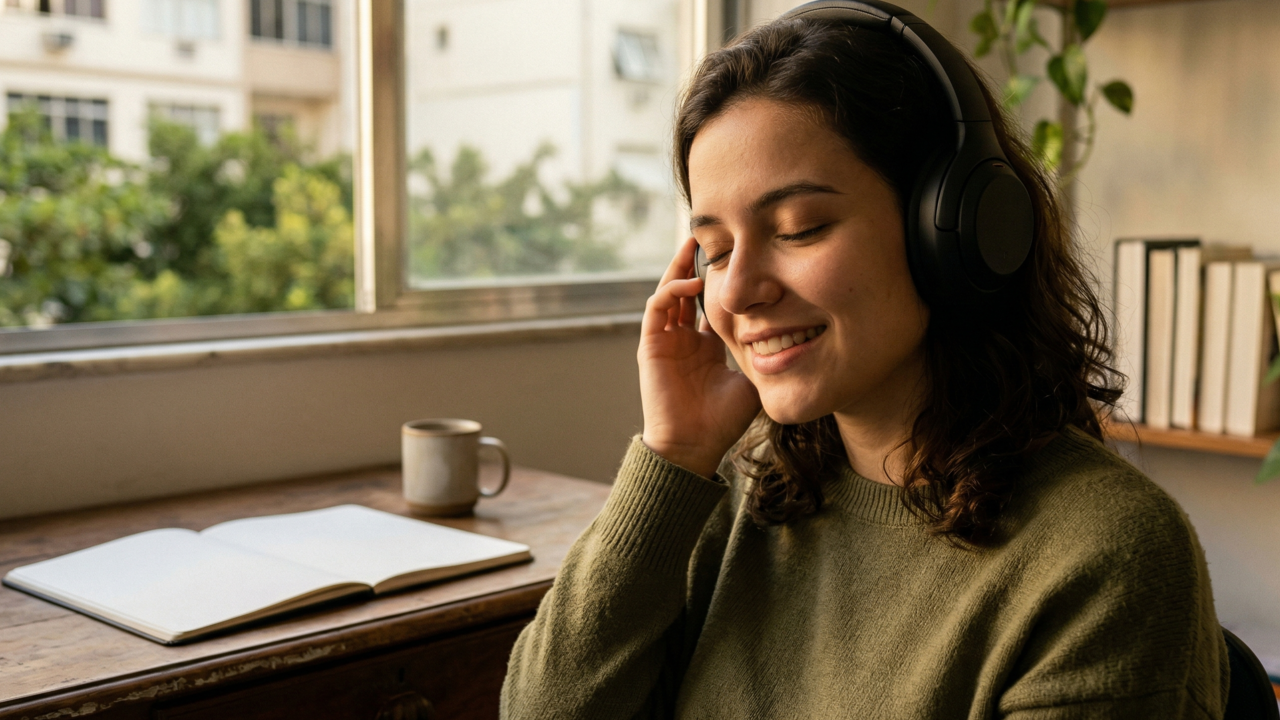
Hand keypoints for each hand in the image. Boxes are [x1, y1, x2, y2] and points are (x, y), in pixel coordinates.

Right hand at [639, 238, 760, 477]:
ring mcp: (665, 341)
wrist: (693, 446)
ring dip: (680, 268)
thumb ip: (764, 357)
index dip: (722, 281)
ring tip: (695, 246)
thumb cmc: (722, 421)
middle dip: (695, 263)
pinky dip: (672, 291)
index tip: (739, 258)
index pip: (711, 304)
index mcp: (706, 347)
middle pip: (686, 290)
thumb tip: (794, 337)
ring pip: (669, 292)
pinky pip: (657, 308)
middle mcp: (684, 339)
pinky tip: (692, 283)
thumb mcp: (753, 380)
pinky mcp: (651, 345)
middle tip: (710, 235)